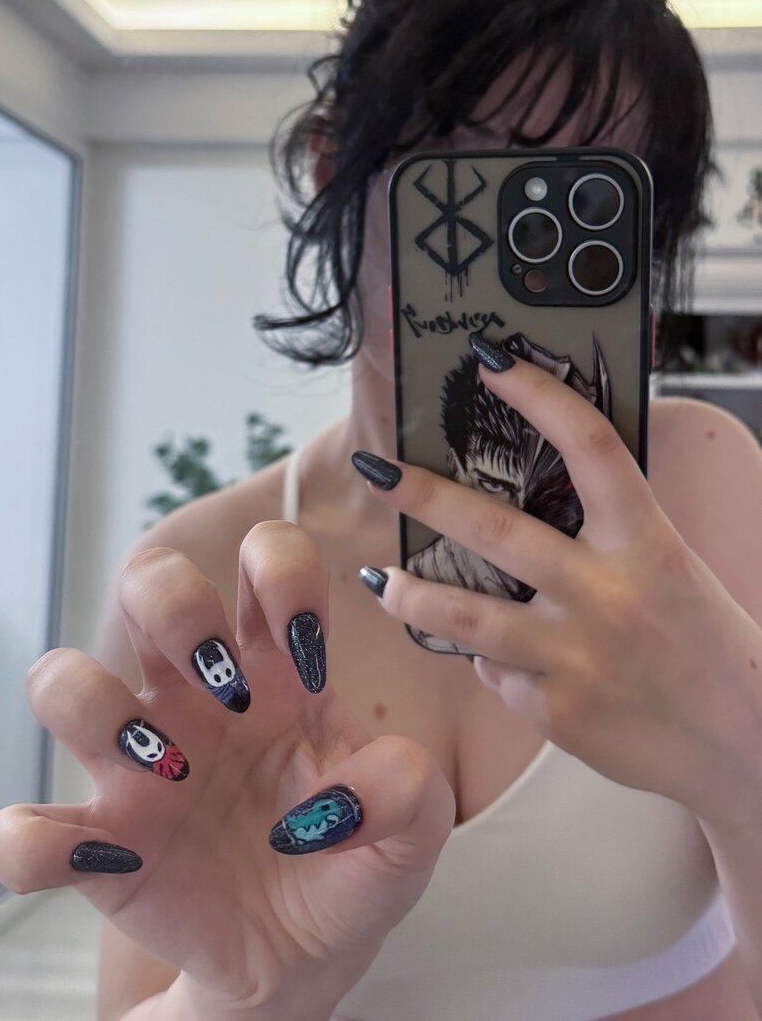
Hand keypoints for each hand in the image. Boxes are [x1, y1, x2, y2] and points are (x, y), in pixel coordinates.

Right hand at [0, 524, 454, 1017]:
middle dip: (173, 602)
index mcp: (277, 671)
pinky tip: (110, 861)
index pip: (265, 560)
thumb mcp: (409, 836)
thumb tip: (376, 781)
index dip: (279, 569)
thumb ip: (411, 796)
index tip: (305, 643)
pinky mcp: (99, 845)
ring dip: (98, 704)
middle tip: (224, 684)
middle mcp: (198, 696)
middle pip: (149, 582)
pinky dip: (36, 841)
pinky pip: (22, 831)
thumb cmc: (352, 864)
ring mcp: (138, 764)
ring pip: (61, 680)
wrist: (304, 958)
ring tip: (166, 768)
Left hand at [353, 333, 761, 829]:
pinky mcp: (553, 709)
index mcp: (648, 543)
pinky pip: (497, 672)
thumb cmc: (704, 647)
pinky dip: (494, 663)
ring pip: (464, 614)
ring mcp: (574, 655)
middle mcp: (607, 593)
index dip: (538, 394)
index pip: (590, 446)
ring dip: (410, 594)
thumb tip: (512, 535)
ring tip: (380, 582)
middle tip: (376, 471)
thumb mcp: (668, 571)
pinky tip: (511, 666)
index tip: (490, 359)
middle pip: (494, 529)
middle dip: (423, 495)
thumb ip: (602, 544)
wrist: (745, 743)